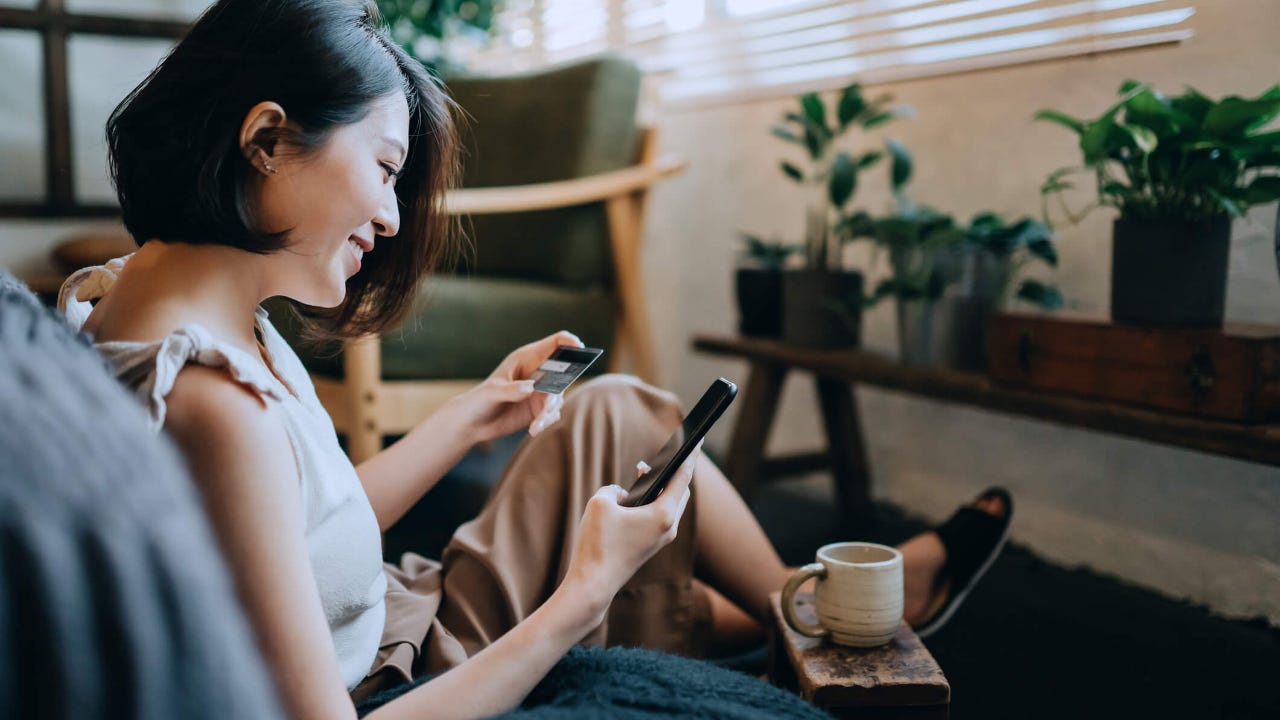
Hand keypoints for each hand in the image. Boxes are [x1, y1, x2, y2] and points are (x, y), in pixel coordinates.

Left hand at [451, 330, 583, 441]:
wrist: (472, 424)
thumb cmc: (479, 400)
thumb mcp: (492, 392)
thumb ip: (512, 389)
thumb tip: (532, 388)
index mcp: (527, 358)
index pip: (556, 343)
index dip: (570, 343)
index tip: (579, 348)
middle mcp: (538, 373)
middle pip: (564, 372)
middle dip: (561, 385)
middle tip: (548, 400)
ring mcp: (541, 392)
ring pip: (558, 397)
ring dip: (548, 410)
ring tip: (536, 424)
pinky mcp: (540, 409)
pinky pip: (552, 414)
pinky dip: (545, 422)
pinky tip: (533, 429)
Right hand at [558, 445, 699, 620]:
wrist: (593, 584)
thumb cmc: (597, 544)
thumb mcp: (600, 503)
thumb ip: (613, 490)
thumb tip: (622, 496)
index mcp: (663, 514)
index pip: (682, 476)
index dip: (690, 455)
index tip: (699, 439)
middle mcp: (669, 527)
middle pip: (681, 491)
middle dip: (672, 471)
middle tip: (659, 456)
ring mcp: (661, 539)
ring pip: (670, 505)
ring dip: (661, 488)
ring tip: (642, 472)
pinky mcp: (651, 547)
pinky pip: (659, 517)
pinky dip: (652, 503)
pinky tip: (634, 498)